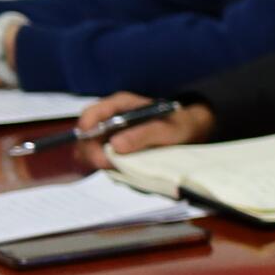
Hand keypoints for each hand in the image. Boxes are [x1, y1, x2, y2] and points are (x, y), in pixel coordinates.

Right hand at [81, 96, 213, 167]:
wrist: (188, 133)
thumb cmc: (179, 125)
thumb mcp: (167, 130)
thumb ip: (142, 135)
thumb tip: (115, 145)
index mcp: (120, 105)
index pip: (91, 114)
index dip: (86, 131)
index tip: (95, 151)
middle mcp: (110, 117)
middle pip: (85, 135)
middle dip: (92, 152)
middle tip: (108, 166)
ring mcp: (109, 133)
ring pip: (90, 149)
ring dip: (101, 161)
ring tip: (122, 168)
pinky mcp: (112, 148)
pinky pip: (101, 158)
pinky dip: (110, 166)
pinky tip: (126, 169)